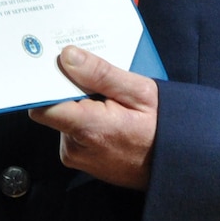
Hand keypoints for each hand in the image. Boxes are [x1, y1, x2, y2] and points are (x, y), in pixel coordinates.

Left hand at [27, 46, 158, 190]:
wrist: (176, 164)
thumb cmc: (163, 128)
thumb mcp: (140, 92)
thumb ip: (100, 74)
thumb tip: (67, 56)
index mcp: (88, 128)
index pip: (42, 106)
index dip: (45, 84)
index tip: (54, 67)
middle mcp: (76, 147)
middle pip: (53, 109)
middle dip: (70, 92)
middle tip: (95, 82)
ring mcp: (77, 157)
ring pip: (63, 120)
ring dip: (80, 107)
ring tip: (108, 103)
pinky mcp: (81, 162)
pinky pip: (72, 133)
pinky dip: (85, 121)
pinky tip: (108, 117)